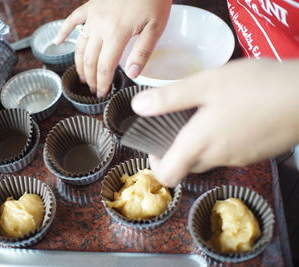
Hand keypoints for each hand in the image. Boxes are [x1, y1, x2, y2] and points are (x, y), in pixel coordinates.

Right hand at [54, 0, 170, 96]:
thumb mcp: (156, 27)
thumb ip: (143, 52)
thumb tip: (132, 74)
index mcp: (117, 33)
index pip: (105, 66)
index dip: (102, 82)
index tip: (102, 93)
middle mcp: (100, 26)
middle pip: (90, 59)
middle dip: (91, 77)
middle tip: (94, 89)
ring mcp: (93, 15)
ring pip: (80, 45)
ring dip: (79, 63)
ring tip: (82, 77)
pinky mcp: (91, 6)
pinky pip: (72, 20)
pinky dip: (63, 32)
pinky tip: (57, 42)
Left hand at [131, 59, 298, 186]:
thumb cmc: (255, 87)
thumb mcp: (206, 84)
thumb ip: (169, 98)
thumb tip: (138, 106)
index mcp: (199, 144)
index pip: (167, 175)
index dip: (154, 164)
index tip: (155, 144)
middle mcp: (217, 158)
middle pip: (187, 165)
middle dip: (177, 148)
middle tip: (178, 122)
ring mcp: (239, 158)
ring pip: (209, 157)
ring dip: (200, 142)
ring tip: (206, 113)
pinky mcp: (256, 153)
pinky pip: (230, 152)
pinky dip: (222, 139)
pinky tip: (232, 115)